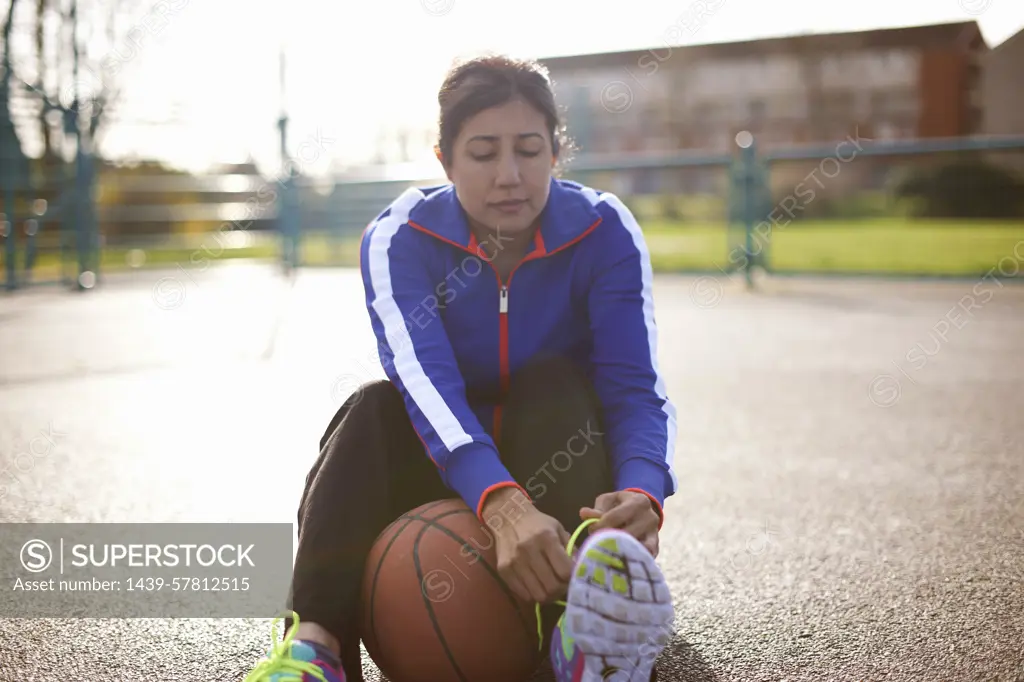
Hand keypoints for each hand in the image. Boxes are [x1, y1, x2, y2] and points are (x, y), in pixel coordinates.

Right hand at [481, 487, 574, 603]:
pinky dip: (533, 594)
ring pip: (538, 595)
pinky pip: (523, 595)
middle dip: (561, 590)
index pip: (565, 571)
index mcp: (547, 538)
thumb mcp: (558, 528)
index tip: (573, 576)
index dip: (572, 578)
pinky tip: (536, 585)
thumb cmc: (537, 523)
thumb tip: (580, 570)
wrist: (506, 516)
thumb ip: (570, 549)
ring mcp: (514, 562)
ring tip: (550, 587)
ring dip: (548, 595)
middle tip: (562, 585)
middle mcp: (529, 550)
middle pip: (552, 587)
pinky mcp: (503, 570)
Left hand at [580, 491, 660, 557]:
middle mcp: (650, 517)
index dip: (599, 526)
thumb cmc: (621, 505)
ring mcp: (654, 534)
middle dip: (608, 540)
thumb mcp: (609, 501)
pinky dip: (630, 559)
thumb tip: (584, 514)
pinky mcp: (655, 548)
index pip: (614, 517)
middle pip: (625, 534)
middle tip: (597, 543)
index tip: (592, 530)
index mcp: (639, 502)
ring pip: (634, 547)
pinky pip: (643, 557)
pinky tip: (619, 560)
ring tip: (606, 552)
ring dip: (617, 551)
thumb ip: (597, 509)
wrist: (642, 511)